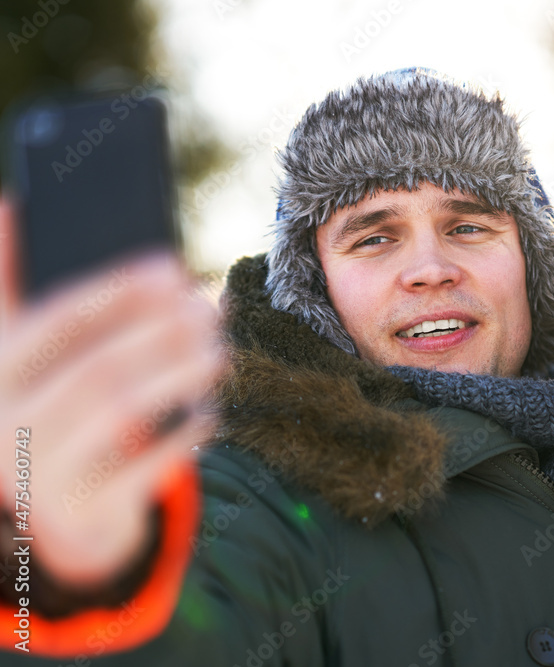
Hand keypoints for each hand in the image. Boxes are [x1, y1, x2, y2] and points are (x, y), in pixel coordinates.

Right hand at [0, 200, 221, 588]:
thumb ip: (12, 282)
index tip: (173, 265)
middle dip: (164, 332)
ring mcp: (40, 471)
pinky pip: (143, 469)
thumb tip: (12, 199)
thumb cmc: (46, 402)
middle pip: (98, 365)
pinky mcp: (81, 509)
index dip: (120, 288)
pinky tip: (211, 413)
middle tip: (212, 308)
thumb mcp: (19, 347)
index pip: (58, 318)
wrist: (53, 506)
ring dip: (179, 374)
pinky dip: (182, 436)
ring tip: (220, 351)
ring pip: (123, 411)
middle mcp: (6, 421)